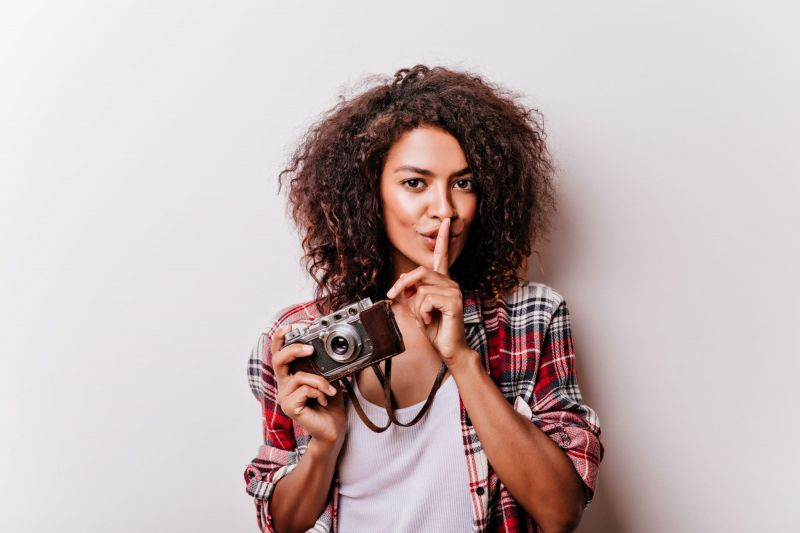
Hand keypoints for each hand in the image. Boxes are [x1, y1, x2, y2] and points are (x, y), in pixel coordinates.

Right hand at [271, 325, 346, 446]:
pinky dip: (318, 391)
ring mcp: (285, 396)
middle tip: (310, 348)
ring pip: (298, 376)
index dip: (281, 338)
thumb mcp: (328, 378)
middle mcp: (284, 385)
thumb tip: (329, 347)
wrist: (333, 428)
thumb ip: (322, 365)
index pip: (279, 353)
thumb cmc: (329, 404)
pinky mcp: (290, 407)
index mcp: (290, 375)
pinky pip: (304, 390)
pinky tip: (324, 399)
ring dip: (319, 380)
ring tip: (329, 389)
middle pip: (278, 360)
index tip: (290, 326)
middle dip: (293, 349)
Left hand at [386, 218, 471, 364]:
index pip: (442, 256)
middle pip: (420, 272)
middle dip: (402, 285)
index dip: (442, 238)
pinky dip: (421, 313)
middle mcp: (451, 283)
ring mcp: (454, 291)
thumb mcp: (417, 307)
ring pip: (420, 290)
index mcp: (443, 282)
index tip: (444, 221)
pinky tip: (430, 320)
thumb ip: (411, 292)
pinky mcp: (453, 301)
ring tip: (424, 318)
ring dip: (415, 308)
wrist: (448, 348)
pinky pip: (426, 300)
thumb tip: (402, 282)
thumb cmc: (435, 329)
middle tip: (392, 296)